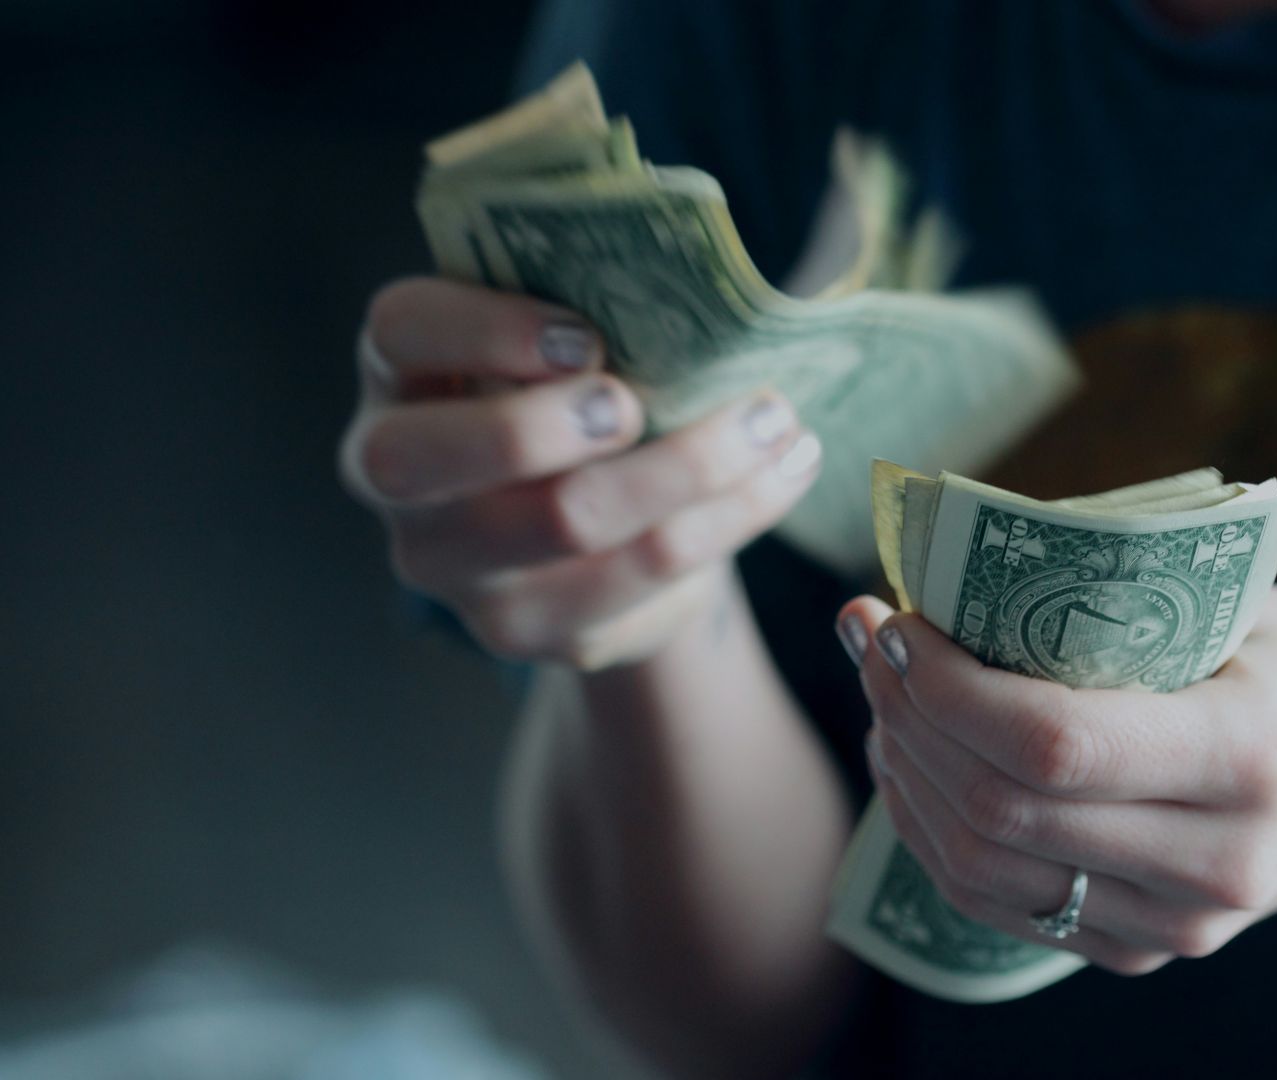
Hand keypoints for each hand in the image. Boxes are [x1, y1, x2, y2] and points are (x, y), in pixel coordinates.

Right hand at [341, 277, 820, 668]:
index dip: (484, 329)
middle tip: (638, 403)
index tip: (585, 336)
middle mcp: (398, 477)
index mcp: (401, 373)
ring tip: (775, 421)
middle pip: (434, 458)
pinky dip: (730, 517)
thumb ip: (593, 300)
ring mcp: (457, 568)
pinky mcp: (533, 629)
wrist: (602, 522)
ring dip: (689, 466)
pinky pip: (642, 578)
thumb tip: (700, 280)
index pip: (401, 331)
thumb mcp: (567, 336)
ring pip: (566, 523)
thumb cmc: (582, 391)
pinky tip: (783, 472)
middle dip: (547, 423)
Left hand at [838, 585, 1276, 974]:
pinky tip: (914, 761)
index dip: (946, 686)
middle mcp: (1215, 861)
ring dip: (906, 774)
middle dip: (907, 716)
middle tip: (869, 637)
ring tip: (883, 693)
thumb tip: (954, 567)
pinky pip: (1000, 905)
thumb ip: (1118, 599)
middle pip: (1000, 810)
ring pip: (982, 869)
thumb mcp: (1246, 607)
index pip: (1053, 744)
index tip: (896, 619)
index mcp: (1249, 755)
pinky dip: (935, 831)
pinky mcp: (1144, 951)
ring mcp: (1178, 924)